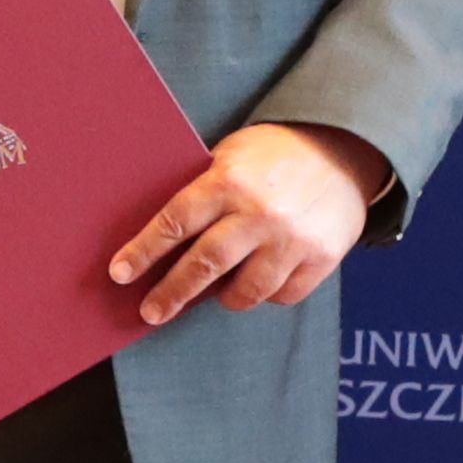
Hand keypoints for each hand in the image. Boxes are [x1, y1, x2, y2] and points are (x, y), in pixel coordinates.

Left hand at [111, 120, 382, 327]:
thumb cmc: (271, 155)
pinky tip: (258, 279)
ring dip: (223, 297)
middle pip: (205, 265)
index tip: (120, 274)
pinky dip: (265, 293)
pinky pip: (282, 295)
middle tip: (150, 312)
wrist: (343, 150)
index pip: (175, 222)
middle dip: (172, 293)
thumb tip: (158, 240)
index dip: (144, 251)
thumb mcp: (230, 156)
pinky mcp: (323, 257)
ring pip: (246, 290)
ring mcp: (294, 238)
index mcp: (229, 182)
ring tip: (213, 292)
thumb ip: (201, 193)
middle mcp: (261, 213)